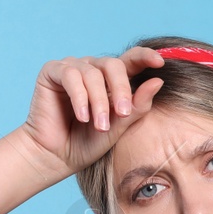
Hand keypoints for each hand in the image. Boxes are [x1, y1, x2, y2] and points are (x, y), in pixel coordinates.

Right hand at [22, 47, 167, 179]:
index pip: (131, 60)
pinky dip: (80, 97)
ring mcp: (73, 68)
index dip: (145, 56)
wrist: (57, 157)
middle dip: (121, 89)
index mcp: (112, 80)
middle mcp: (93, 69)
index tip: (160, 63)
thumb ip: (137, 106)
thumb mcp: (119, 127)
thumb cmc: (88, 143)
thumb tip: (158, 81)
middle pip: (113, 65)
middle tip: (122, 114)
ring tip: (99, 125)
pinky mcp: (52, 72)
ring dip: (98, 101)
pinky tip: (82, 116)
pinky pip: (71, 75)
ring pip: (93, 74)